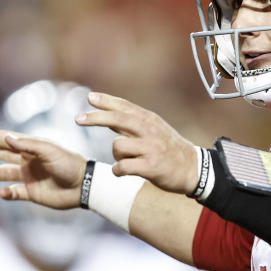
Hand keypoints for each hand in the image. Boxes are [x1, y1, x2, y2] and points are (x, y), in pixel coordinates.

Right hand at [0, 130, 86, 208]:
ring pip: (3, 174)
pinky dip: (7, 193)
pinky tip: (1, 193)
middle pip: (1, 155)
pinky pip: (15, 193)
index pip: (7, 141)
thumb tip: (7, 138)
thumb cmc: (69, 164)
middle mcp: (27, 161)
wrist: (83, 186)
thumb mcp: (49, 151)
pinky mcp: (32, 193)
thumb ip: (28, 145)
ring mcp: (28, 177)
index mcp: (31, 148)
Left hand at [77, 92, 197, 194]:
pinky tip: (122, 172)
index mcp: (149, 120)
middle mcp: (149, 130)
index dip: (106, 101)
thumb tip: (107, 113)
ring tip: (127, 161)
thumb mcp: (154, 129)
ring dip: (116, 156)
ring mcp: (150, 148)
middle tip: (78, 119)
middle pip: (118, 119)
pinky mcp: (150, 166)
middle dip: (96, 118)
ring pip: (117, 147)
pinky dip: (118, 171)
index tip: (89, 97)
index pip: (124, 107)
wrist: (192, 168)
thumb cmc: (168, 149)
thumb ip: (132, 122)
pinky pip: (122, 167)